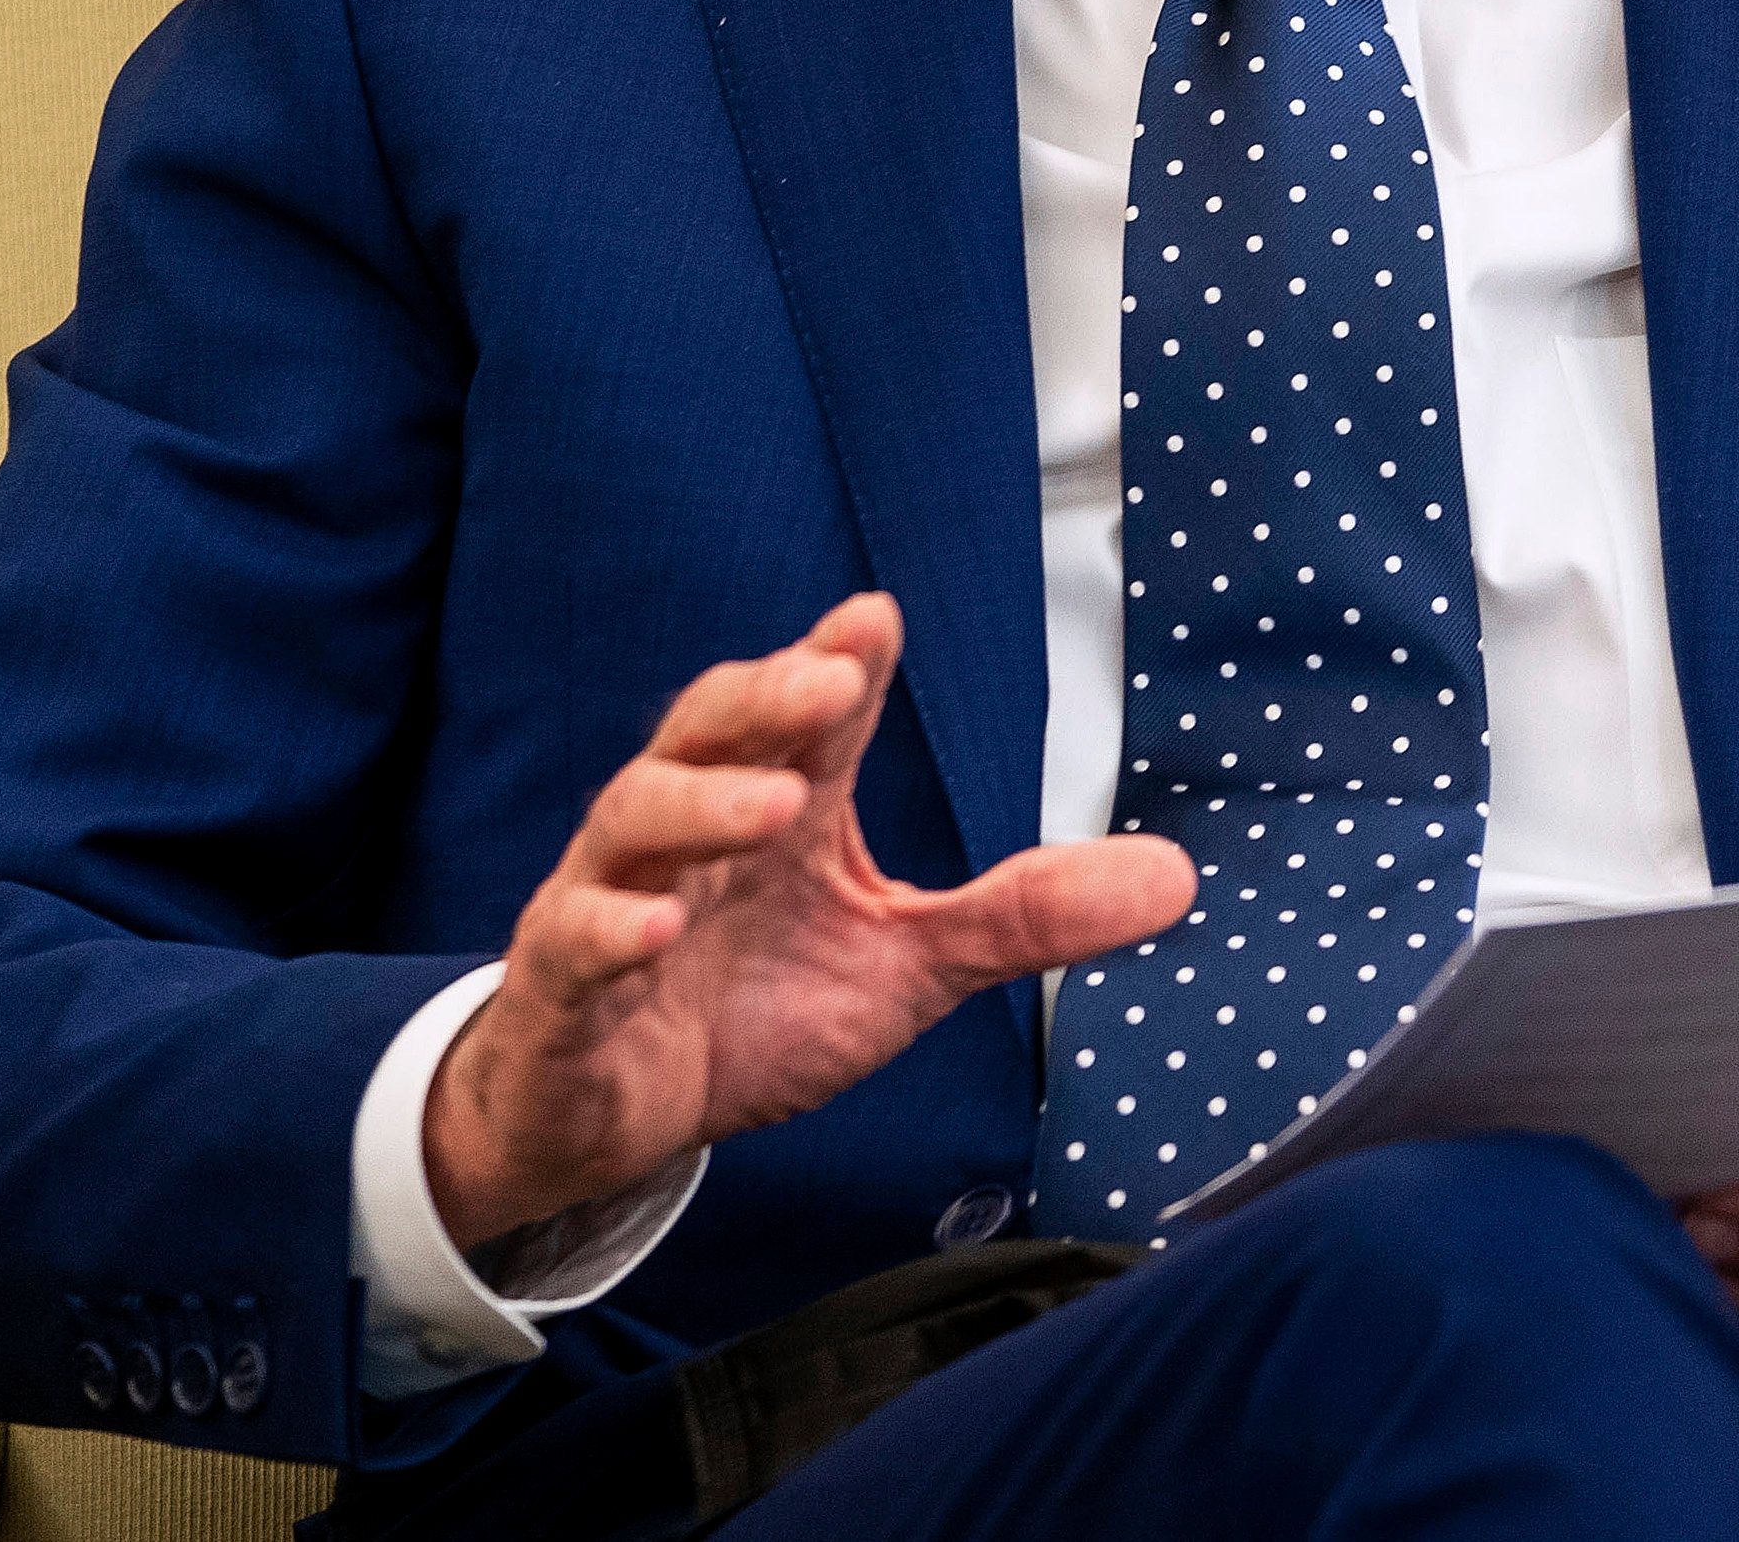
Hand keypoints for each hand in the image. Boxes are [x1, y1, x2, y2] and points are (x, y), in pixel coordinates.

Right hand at [424, 592, 1192, 1250]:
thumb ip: (1022, 916)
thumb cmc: (750, 1012)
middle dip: (764, 699)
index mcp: (775, 811)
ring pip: (632, 820)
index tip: (878, 619)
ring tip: (777, 805)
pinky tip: (658, 927)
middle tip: (830, 681)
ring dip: (700, 804)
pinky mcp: (560, 995)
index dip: (834, 663)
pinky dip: (610, 931)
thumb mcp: (905, 967)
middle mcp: (687, 837)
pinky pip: (569, 945)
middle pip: (706, 733)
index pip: (802, 719)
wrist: (610, 1120)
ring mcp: (611, 904)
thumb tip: (1178, 874)